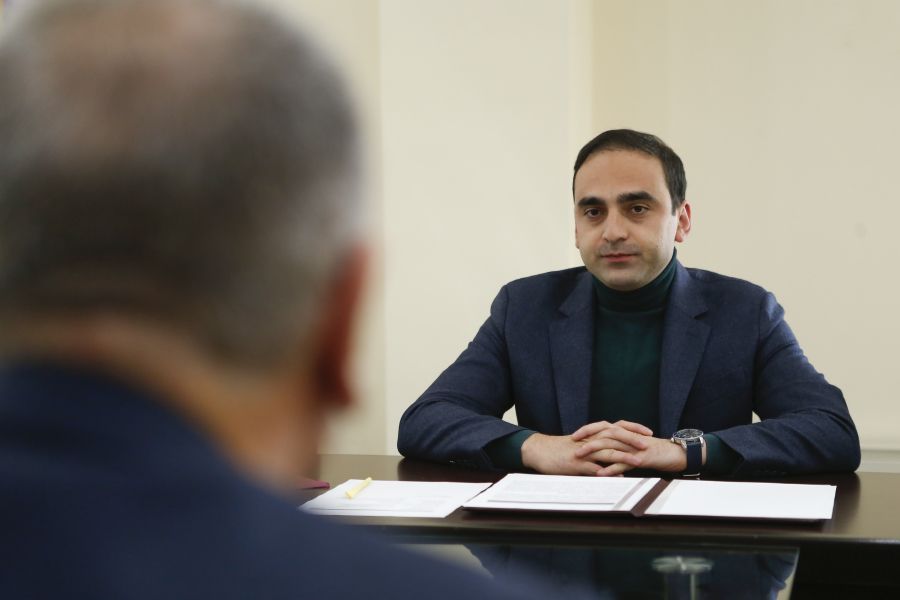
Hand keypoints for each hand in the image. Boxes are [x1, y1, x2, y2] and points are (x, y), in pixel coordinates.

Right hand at [521, 428, 643, 475]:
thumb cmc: (559, 449)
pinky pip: (593, 468)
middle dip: (632, 440)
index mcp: (592, 434)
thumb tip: (613, 462)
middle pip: (614, 437)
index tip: (647, 432)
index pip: (617, 426)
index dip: (633, 428)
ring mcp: (583, 452)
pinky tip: (616, 477)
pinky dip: (605, 472)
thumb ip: (597, 450)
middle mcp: (589, 440)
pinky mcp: (575, 464)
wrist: (539, 450)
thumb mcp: (580, 445)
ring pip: (606, 451)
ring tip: (638, 461)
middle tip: (647, 445)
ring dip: (623, 456)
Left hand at [573, 422, 686, 475]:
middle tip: (572, 444)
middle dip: (586, 438)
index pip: (602, 426)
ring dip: (593, 451)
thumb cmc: (652, 450)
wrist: (674, 454)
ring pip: (610, 446)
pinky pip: (623, 463)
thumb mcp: (632, 445)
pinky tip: (600, 473)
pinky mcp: (640, 457)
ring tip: (580, 456)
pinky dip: (611, 468)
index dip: (587, 429)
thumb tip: (602, 450)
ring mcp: (633, 446)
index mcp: (624, 431)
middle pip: (603, 433)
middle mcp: (627, 436)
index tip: (573, 435)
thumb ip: (618, 445)